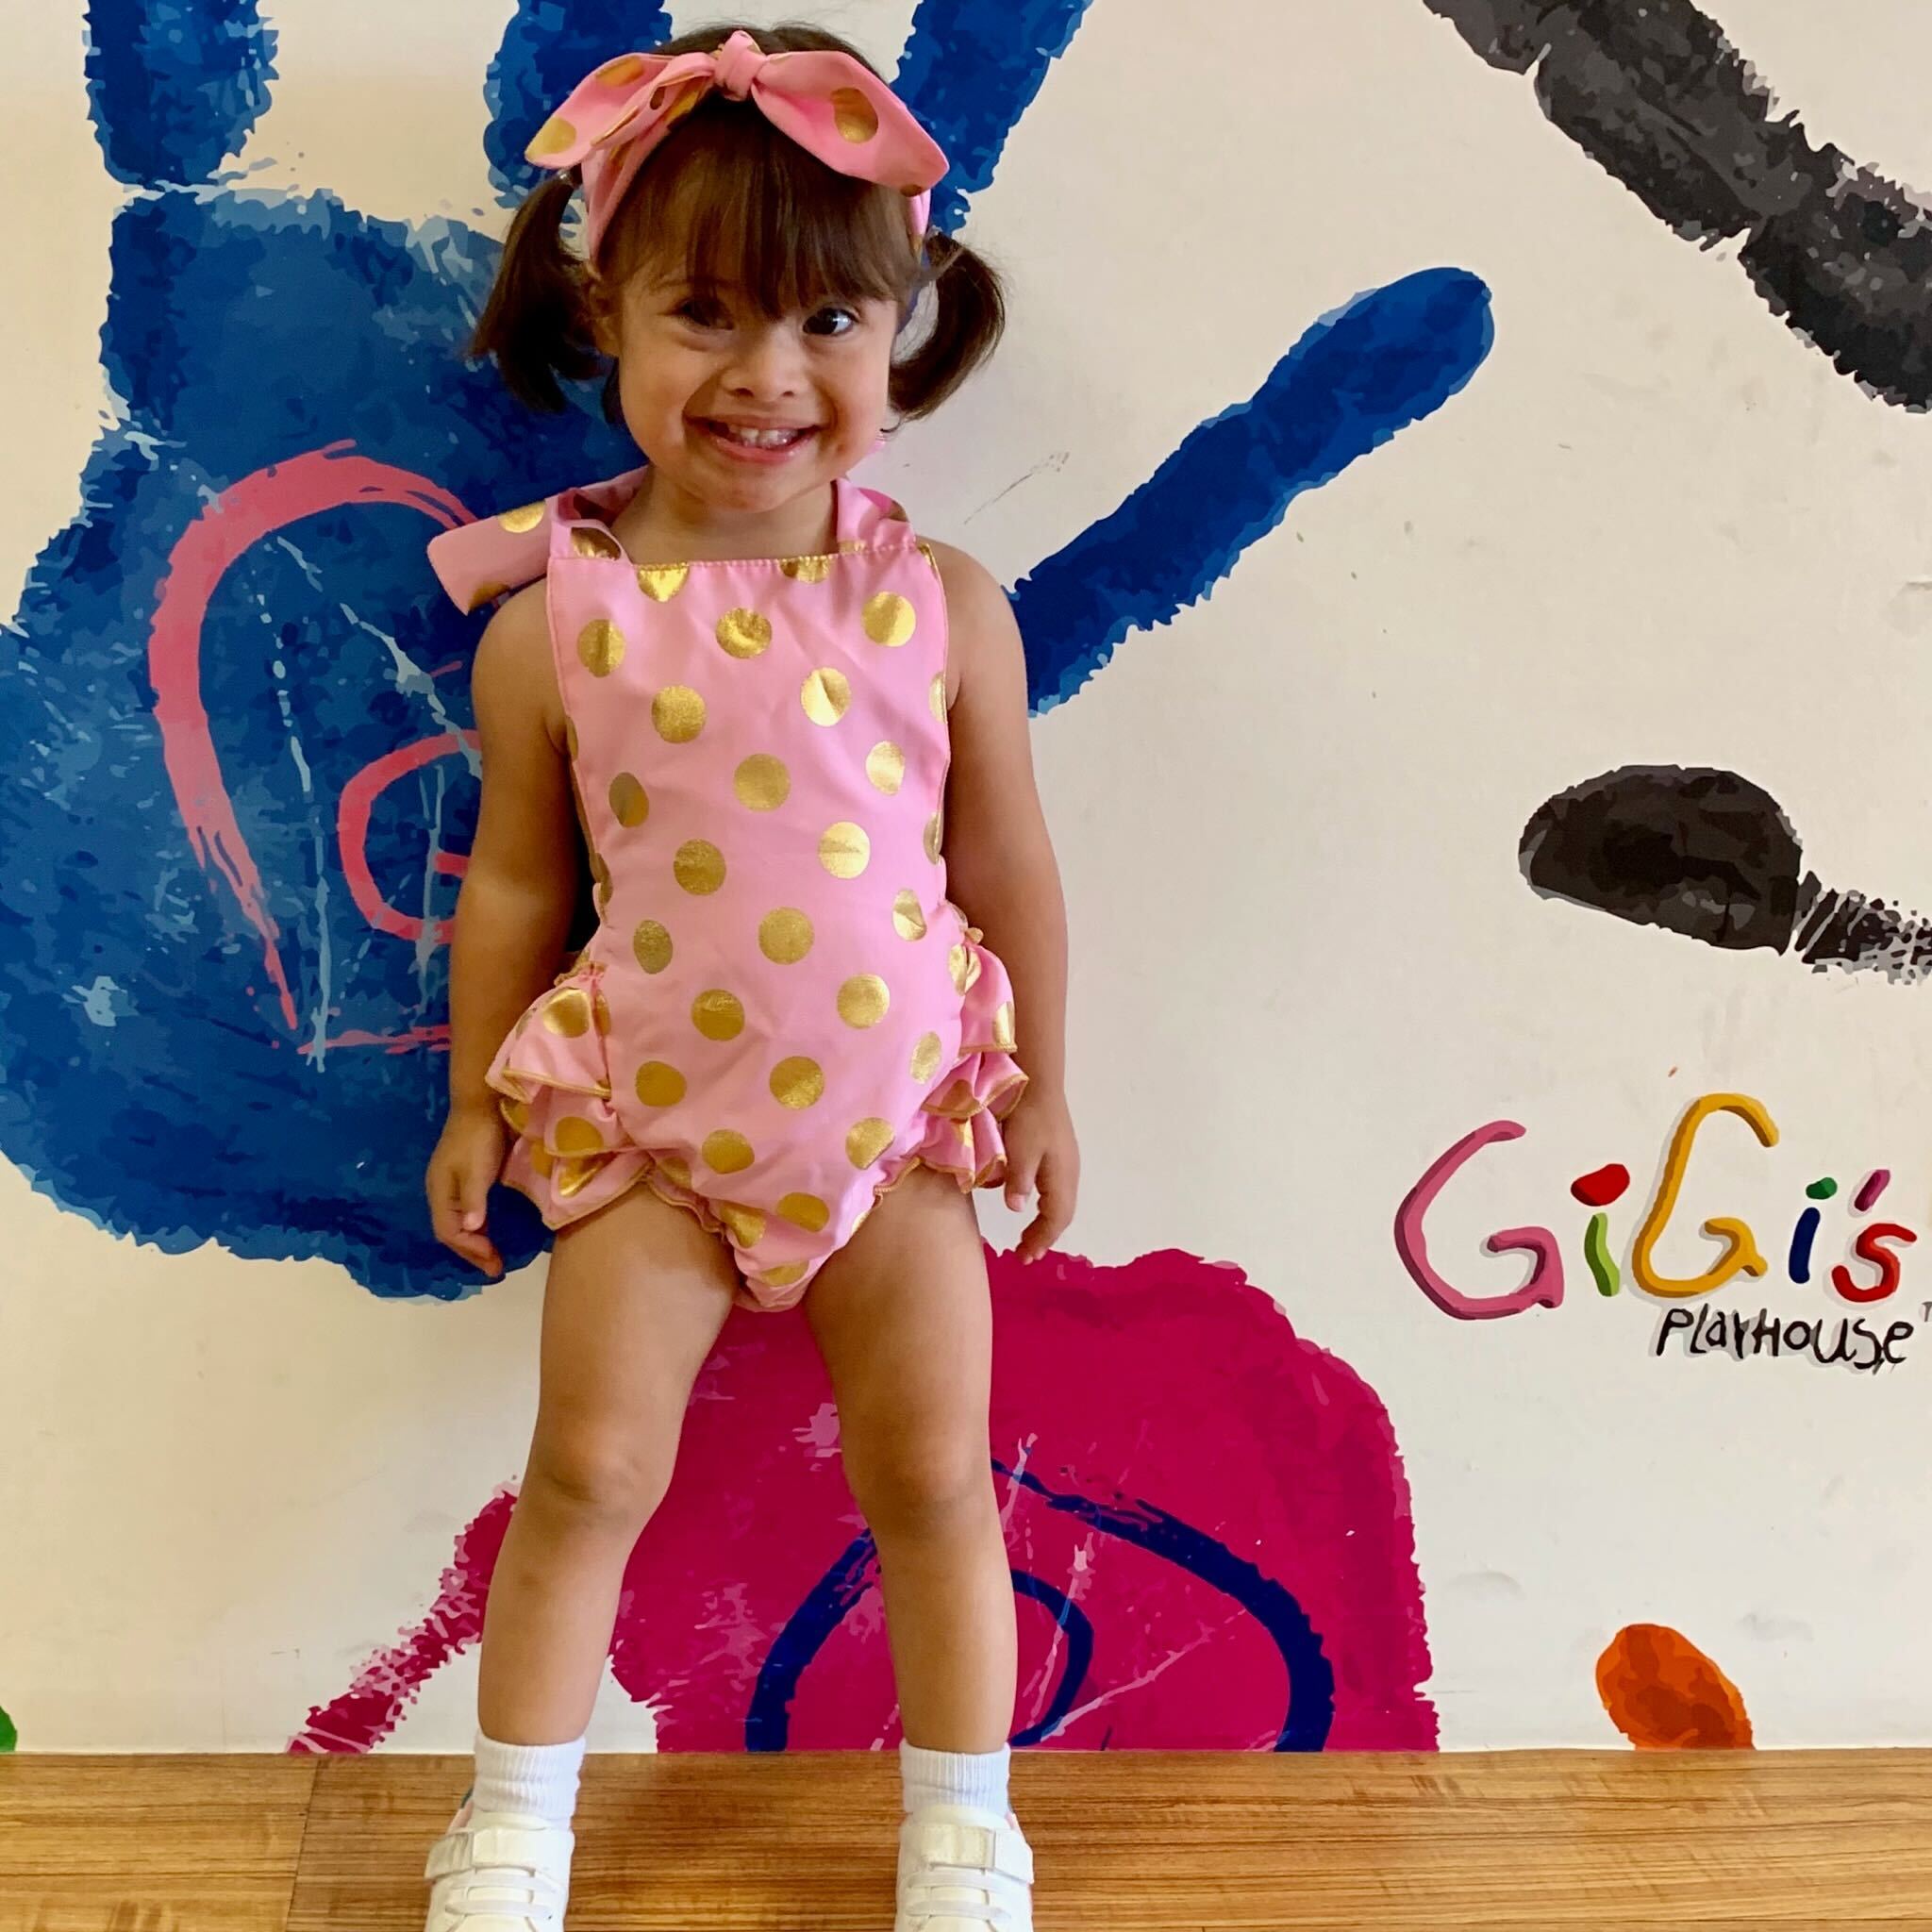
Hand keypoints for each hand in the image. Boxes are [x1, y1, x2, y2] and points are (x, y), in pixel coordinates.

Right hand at [426, 1103, 508, 1277]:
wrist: (481, 1104)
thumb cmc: (479, 1136)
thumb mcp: (477, 1169)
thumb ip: (473, 1199)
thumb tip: (471, 1229)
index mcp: (439, 1191)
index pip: (449, 1232)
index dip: (470, 1249)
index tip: (493, 1259)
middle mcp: (440, 1192)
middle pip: (451, 1232)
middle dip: (472, 1253)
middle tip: (495, 1270)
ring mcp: (450, 1186)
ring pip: (458, 1224)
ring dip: (475, 1244)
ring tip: (493, 1259)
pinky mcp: (463, 1179)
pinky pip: (466, 1213)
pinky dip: (478, 1229)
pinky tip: (490, 1233)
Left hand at [1002, 1088, 1079, 1263]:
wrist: (1039, 1084)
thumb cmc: (1028, 1117)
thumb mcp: (1019, 1150)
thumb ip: (1019, 1180)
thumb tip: (1017, 1209)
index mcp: (1062, 1177)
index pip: (1056, 1218)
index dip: (1042, 1239)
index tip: (1026, 1256)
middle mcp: (1069, 1173)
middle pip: (1062, 1214)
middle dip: (1045, 1236)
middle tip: (1026, 1254)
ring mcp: (1066, 1163)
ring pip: (1060, 1202)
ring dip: (1045, 1223)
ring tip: (1029, 1237)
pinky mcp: (1059, 1154)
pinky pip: (1056, 1190)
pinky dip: (1046, 1206)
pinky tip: (1034, 1205)